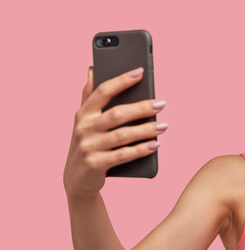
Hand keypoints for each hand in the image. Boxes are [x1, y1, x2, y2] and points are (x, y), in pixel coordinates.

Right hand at [63, 66, 166, 198]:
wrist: (76, 179)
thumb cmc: (88, 143)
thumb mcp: (84, 120)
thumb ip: (89, 96)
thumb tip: (92, 69)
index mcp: (83, 113)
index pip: (103, 91)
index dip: (121, 81)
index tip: (140, 72)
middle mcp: (84, 128)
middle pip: (116, 114)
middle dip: (141, 108)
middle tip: (161, 104)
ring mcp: (89, 147)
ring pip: (122, 135)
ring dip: (146, 130)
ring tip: (164, 125)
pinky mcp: (96, 164)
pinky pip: (123, 155)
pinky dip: (141, 150)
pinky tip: (156, 144)